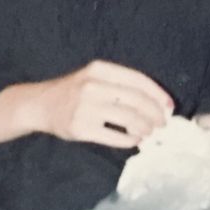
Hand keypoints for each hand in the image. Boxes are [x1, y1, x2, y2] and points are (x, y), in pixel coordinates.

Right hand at [30, 60, 173, 147]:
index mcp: (100, 69)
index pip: (138, 80)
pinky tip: (134, 140)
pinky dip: (130, 140)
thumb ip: (121, 85)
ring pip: (129, 119)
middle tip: (161, 124)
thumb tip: (158, 103)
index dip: (158, 95)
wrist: (40, 104)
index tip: (169, 107)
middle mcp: (93, 86)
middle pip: (137, 101)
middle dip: (155, 115)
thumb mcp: (94, 77)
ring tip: (148, 132)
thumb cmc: (74, 92)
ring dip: (145, 128)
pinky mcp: (81, 128)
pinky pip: (115, 136)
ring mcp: (86, 108)